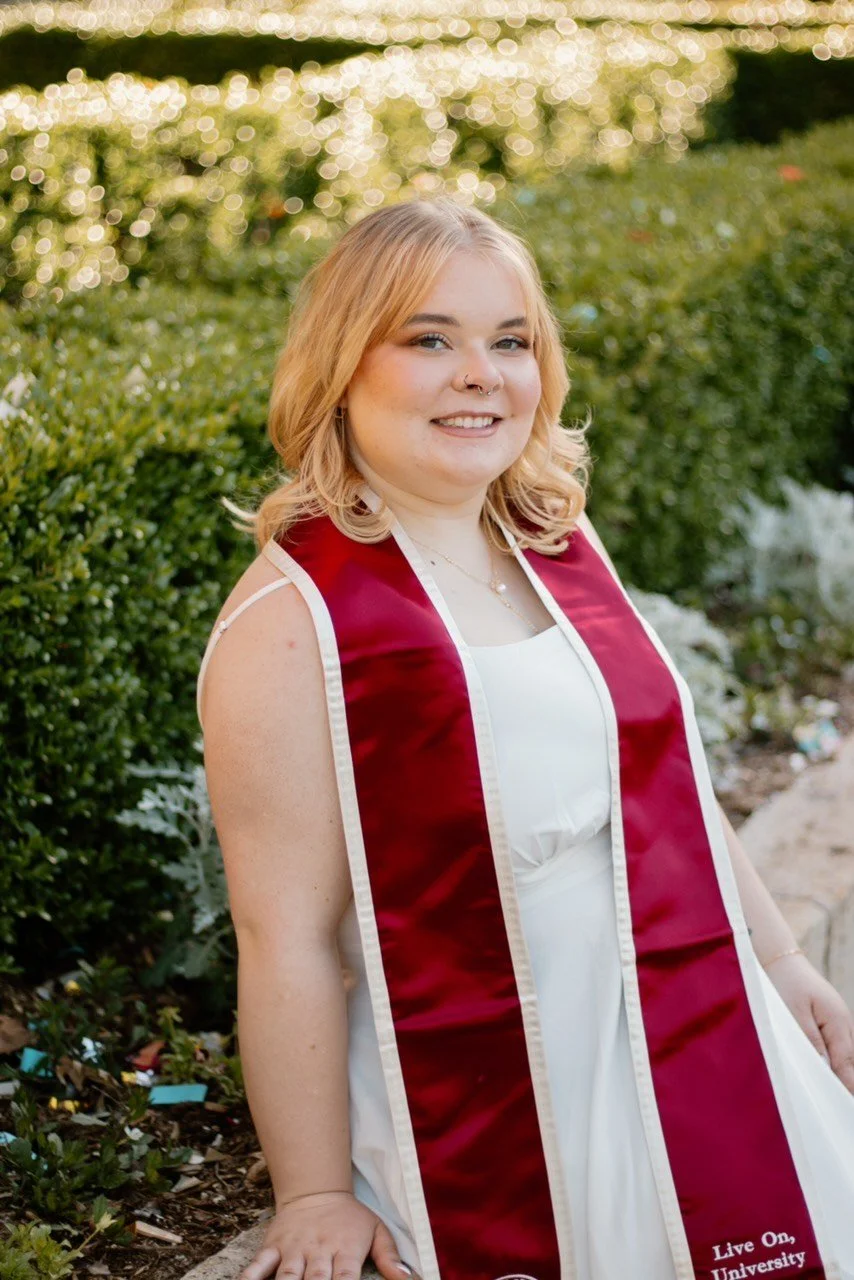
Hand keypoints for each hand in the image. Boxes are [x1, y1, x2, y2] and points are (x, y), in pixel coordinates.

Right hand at [238, 1190, 419, 1279]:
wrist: (316, 1188)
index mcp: (345, 1249)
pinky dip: (250, 1278)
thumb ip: (390, 1257)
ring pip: (288, 1276)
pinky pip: (258, 1265)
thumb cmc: (350, 1217)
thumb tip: (409, 1279)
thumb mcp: (377, 1230)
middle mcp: (319, 1250)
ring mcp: (294, 1248)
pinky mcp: (273, 1245)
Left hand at [764, 952, 853, 1093]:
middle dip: (848, 1082)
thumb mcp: (794, 1012)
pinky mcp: (829, 1019)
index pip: (847, 1064)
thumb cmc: (784, 982)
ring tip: (839, 1096)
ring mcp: (838, 1020)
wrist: (779, 958)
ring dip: (843, 1071)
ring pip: (846, 1053)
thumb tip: (825, 1069)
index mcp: (837, 1021)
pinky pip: (838, 1044)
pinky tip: (831, 1071)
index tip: (846, 1107)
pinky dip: (837, 1059)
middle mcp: (843, 1022)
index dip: (848, 1087)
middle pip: (850, 1060)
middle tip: (842, 1108)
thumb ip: (810, 1041)